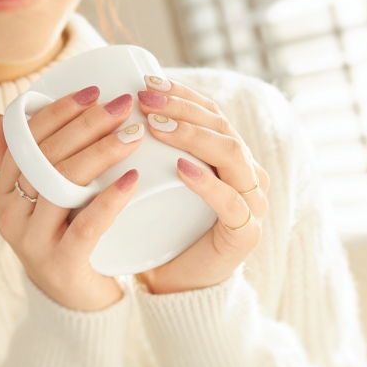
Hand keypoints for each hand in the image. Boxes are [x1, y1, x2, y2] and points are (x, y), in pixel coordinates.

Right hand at [0, 87, 144, 310]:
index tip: (96, 91)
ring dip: (100, 153)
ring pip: (63, 185)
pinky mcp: (60, 264)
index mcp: (2, 190)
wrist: (74, 301)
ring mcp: (31, 241)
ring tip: (134, 134)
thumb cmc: (66, 237)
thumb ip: (26, 163)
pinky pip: (86, 225)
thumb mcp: (43, 199)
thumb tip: (3, 117)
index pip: (25, 139)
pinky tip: (133, 178)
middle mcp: (8, 213)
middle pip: (46, 157)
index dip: (59, 111)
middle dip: (87, 125)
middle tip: (123, 106)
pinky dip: (110, 199)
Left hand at [134, 75, 269, 293]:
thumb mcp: (159, 183)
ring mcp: (253, 203)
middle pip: (222, 127)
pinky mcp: (246, 233)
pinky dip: (206, 183)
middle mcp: (248, 175)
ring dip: (192, 135)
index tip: (147, 81)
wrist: (178, 285)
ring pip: (230, 155)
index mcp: (231, 159)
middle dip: (182, 107)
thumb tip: (114, 110)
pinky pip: (231, 203)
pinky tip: (181, 168)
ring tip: (156, 125)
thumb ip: (153, 152)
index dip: (183, 93)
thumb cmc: (164, 230)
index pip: (213, 114)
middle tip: (144, 98)